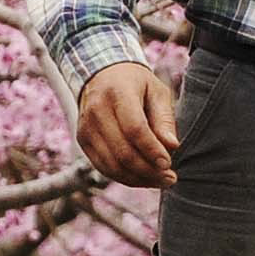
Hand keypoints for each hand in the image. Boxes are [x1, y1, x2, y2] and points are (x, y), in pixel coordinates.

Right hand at [74, 60, 180, 188]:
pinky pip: (103, 167)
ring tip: (159, 181)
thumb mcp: (157, 92)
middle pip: (122, 152)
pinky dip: (124, 177)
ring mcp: (86, 127)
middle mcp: (97, 110)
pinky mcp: (82, 140)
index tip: (168, 164)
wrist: (101, 74)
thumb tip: (172, 147)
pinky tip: (142, 178)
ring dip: (138, 179)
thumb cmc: (136, 84)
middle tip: (170, 178)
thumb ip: (164, 119)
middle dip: (148, 170)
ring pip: (112, 165)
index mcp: (118, 93)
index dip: (152, 150)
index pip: (134, 129)